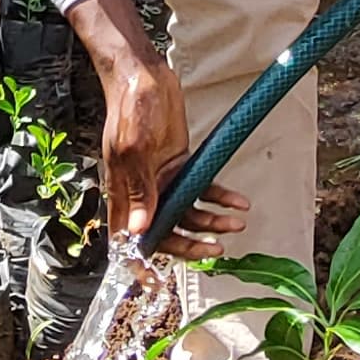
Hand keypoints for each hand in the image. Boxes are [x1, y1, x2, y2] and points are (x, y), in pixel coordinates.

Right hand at [69, 0, 238, 259]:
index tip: (155, 284)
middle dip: (190, 245)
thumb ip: (138, 190)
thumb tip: (139, 230)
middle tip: (216, 250)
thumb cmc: (131, 107)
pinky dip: (219, 197)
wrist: (144, 75)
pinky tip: (238, 201)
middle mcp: (141, 192)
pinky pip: (200, 189)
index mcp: (122, 193)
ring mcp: (161, 180)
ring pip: (187, 213)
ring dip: (211, 222)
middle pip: (164, 232)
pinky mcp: (179, 165)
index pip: (127, 239)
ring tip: (235, 223)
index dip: (139, 264)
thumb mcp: (133, 148)